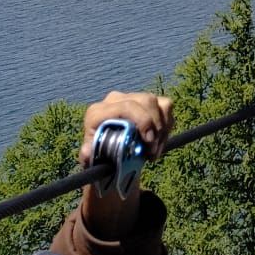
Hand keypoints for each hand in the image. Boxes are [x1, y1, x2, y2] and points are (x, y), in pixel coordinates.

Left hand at [78, 91, 173, 236]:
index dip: (143, 120)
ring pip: (158, 103)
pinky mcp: (147, 101)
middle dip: (155, 125)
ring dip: (162, 128)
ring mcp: (133, 98)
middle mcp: (115, 100)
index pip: (126, 107)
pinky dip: (167, 124)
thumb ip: (87, 154)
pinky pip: (165, 105)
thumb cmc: (97, 154)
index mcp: (99, 111)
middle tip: (153, 149)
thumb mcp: (91, 157)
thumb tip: (87, 153)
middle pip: (146, 101)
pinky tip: (160, 140)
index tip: (149, 140)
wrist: (106, 152)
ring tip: (155, 150)